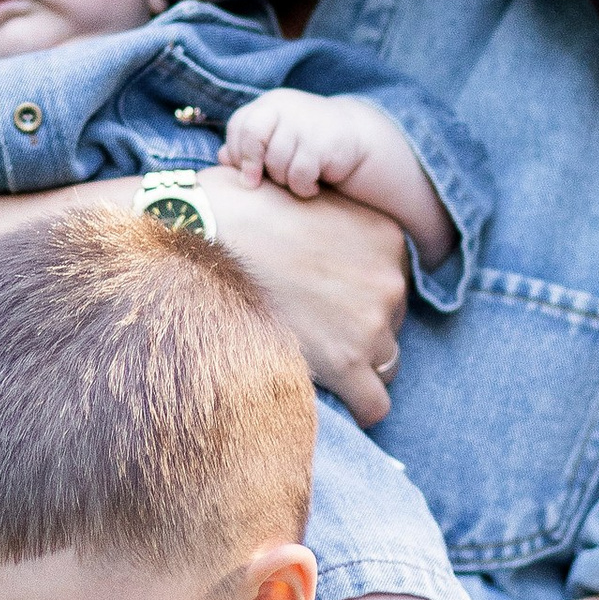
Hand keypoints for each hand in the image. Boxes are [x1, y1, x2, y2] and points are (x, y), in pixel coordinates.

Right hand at [200, 174, 407, 426]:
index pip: (393, 279)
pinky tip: (333, 397)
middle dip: (359, 326)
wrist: (205, 235)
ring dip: (357, 363)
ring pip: (387, 363)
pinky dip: (358, 406)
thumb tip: (315, 232)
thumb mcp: (305, 193)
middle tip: (312, 322)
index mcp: (387, 237)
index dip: (358, 290)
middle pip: (392, 321)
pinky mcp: (345, 363)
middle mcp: (391, 280)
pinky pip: (374, 405)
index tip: (325, 294)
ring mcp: (371, 323)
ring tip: (313, 356)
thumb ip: (330, 216)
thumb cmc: (239, 208)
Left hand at [221, 90, 378, 201]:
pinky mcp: (323, 142)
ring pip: (277, 162)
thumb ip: (248, 145)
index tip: (244, 171)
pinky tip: (312, 185)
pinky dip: (303, 187)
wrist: (355, 136)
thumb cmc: (307, 140)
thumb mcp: (277, 137)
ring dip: (283, 179)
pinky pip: (299, 174)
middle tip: (254, 182)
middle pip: (253, 137)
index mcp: (270, 104)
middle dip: (251, 164)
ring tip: (295, 179)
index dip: (235, 151)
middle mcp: (286, 107)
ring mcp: (305, 122)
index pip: (239, 125)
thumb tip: (220, 158)